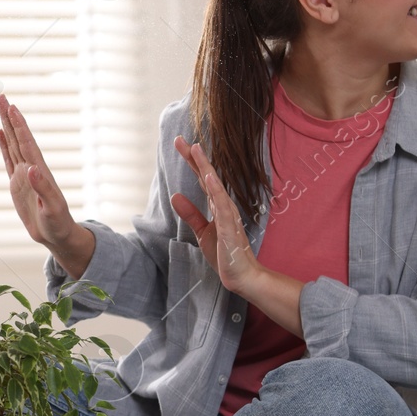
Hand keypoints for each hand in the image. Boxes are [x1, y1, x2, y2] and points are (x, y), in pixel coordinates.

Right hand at [0, 94, 80, 251]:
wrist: (57, 235)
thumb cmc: (58, 223)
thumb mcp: (52, 208)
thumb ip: (43, 188)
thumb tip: (32, 168)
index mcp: (40, 171)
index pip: (27, 143)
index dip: (19, 125)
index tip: (12, 108)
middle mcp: (31, 168)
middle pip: (18, 137)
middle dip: (9, 117)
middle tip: (1, 96)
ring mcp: (24, 174)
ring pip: (13, 144)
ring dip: (6, 126)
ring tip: (0, 108)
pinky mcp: (17, 183)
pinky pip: (8, 159)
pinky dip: (4, 145)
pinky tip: (0, 133)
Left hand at [170, 136, 262, 295]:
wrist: (241, 276)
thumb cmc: (225, 253)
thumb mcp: (202, 231)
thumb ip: (191, 214)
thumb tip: (175, 195)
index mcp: (216, 206)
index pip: (201, 179)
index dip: (191, 162)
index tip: (180, 144)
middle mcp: (223, 205)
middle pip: (207, 177)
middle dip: (194, 158)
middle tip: (180, 139)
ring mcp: (227, 215)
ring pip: (215, 186)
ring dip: (206, 168)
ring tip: (196, 149)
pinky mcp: (229, 228)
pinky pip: (222, 206)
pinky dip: (216, 191)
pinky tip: (209, 177)